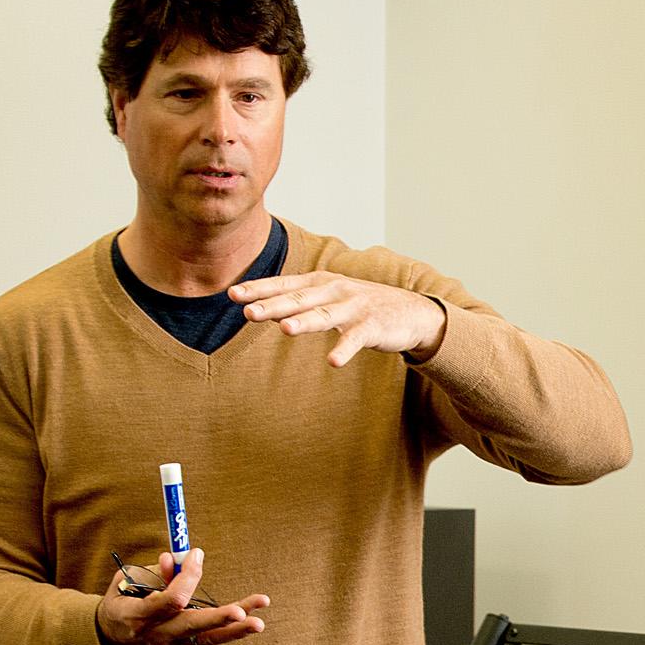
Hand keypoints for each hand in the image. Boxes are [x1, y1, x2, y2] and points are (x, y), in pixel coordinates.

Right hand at [96, 548, 268, 644]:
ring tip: (259, 622)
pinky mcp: (186, 644)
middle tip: (240, 612)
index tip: (196, 555)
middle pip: (193, 626)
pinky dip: (231, 629)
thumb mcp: (128, 582)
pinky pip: (210, 637)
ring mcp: (173, 643)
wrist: (114, 637)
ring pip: (208, 638)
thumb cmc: (123, 601)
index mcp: (138, 616)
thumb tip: (178, 558)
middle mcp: (159, 633)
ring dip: (236, 630)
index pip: (170, 600)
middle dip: (218, 618)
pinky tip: (252, 620)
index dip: (187, 577)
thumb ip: (155, 571)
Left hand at [227, 272, 446, 366]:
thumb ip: (298, 302)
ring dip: (304, 322)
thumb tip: (261, 307)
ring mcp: (354, 308)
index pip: (283, 285)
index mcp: (320, 283)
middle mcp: (334, 291)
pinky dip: (344, 350)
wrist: (412, 312)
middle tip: (247, 312)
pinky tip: (332, 362)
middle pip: (298, 300)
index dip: (258, 289)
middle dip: (272, 305)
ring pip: (324, 316)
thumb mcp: (329, 298)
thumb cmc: (362, 306)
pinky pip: (355, 340)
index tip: (232, 294)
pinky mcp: (373, 326)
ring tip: (285, 330)